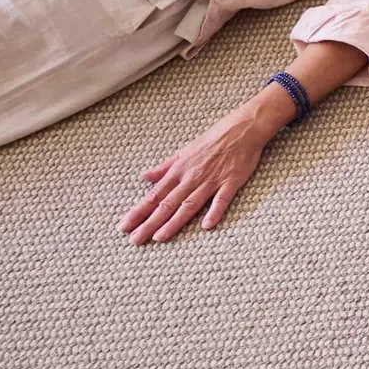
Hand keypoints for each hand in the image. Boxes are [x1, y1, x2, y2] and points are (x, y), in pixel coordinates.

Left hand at [120, 98, 278, 243]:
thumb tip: (144, 177)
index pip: (154, 195)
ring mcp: (211, 180)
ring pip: (189, 204)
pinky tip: (206, 226)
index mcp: (179, 170)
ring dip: (174, 222)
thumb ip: (165, 167)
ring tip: (159, 238)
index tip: (124, 226)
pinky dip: (214, 211)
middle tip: (135, 240)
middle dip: (149, 223)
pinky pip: (222, 199)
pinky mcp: (231, 181)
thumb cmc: (214, 138)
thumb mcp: (184, 151)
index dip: (138, 211)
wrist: (243, 128)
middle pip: (167, 204)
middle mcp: (191, 177)